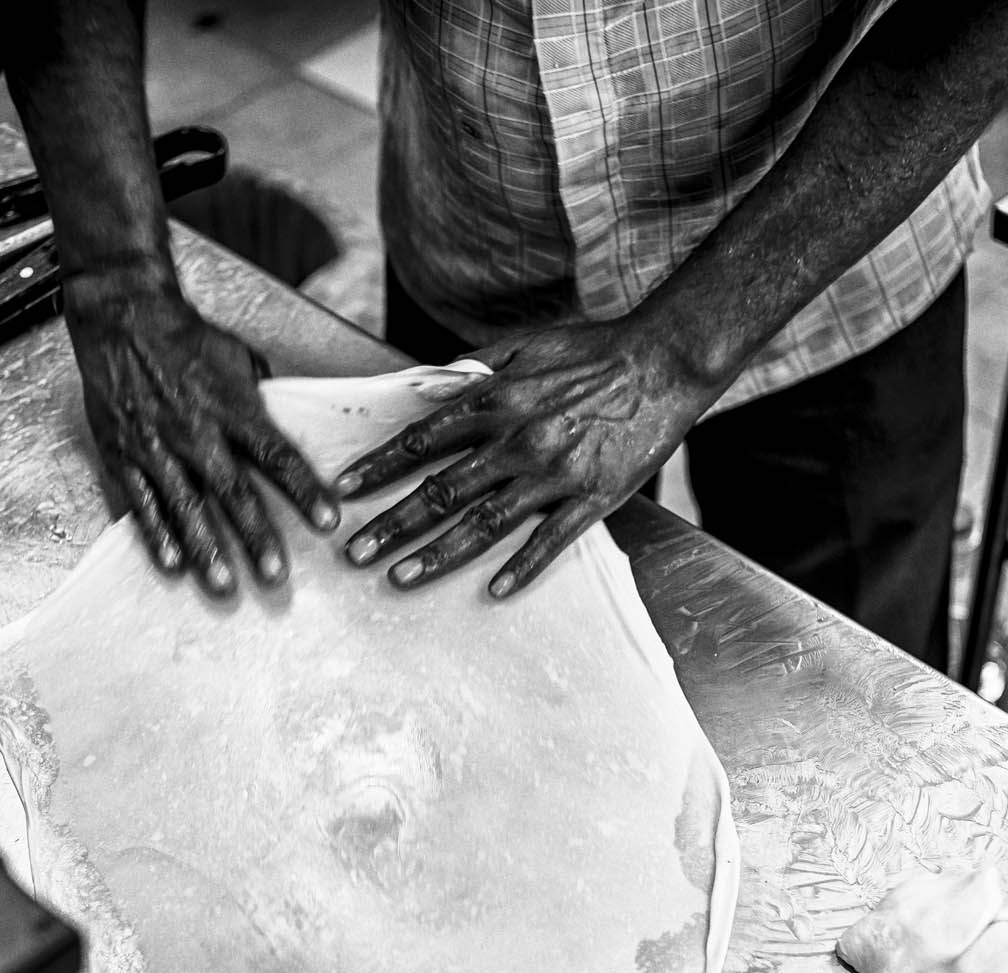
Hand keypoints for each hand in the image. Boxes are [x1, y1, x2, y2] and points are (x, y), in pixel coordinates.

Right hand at [62, 264, 339, 594]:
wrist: (122, 317)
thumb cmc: (186, 337)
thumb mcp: (239, 358)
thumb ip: (261, 401)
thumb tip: (288, 431)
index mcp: (232, 406)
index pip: (277, 455)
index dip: (305, 490)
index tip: (329, 521)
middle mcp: (195, 429)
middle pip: (232, 491)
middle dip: (255, 536)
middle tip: (275, 577)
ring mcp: (155, 445)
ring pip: (184, 505)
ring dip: (205, 549)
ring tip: (222, 586)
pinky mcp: (122, 453)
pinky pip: (140, 501)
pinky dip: (155, 535)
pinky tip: (171, 565)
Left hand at [334, 320, 721, 597]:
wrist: (663, 362)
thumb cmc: (594, 351)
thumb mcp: (525, 346)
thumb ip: (475, 370)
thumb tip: (426, 390)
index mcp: (497, 399)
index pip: (422, 439)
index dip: (379, 466)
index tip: (343, 490)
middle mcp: (518, 438)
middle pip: (442, 491)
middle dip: (392, 524)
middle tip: (353, 552)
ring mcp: (555, 472)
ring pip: (484, 522)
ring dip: (437, 554)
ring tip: (400, 578)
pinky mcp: (593, 496)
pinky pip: (551, 540)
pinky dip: (522, 567)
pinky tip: (494, 590)